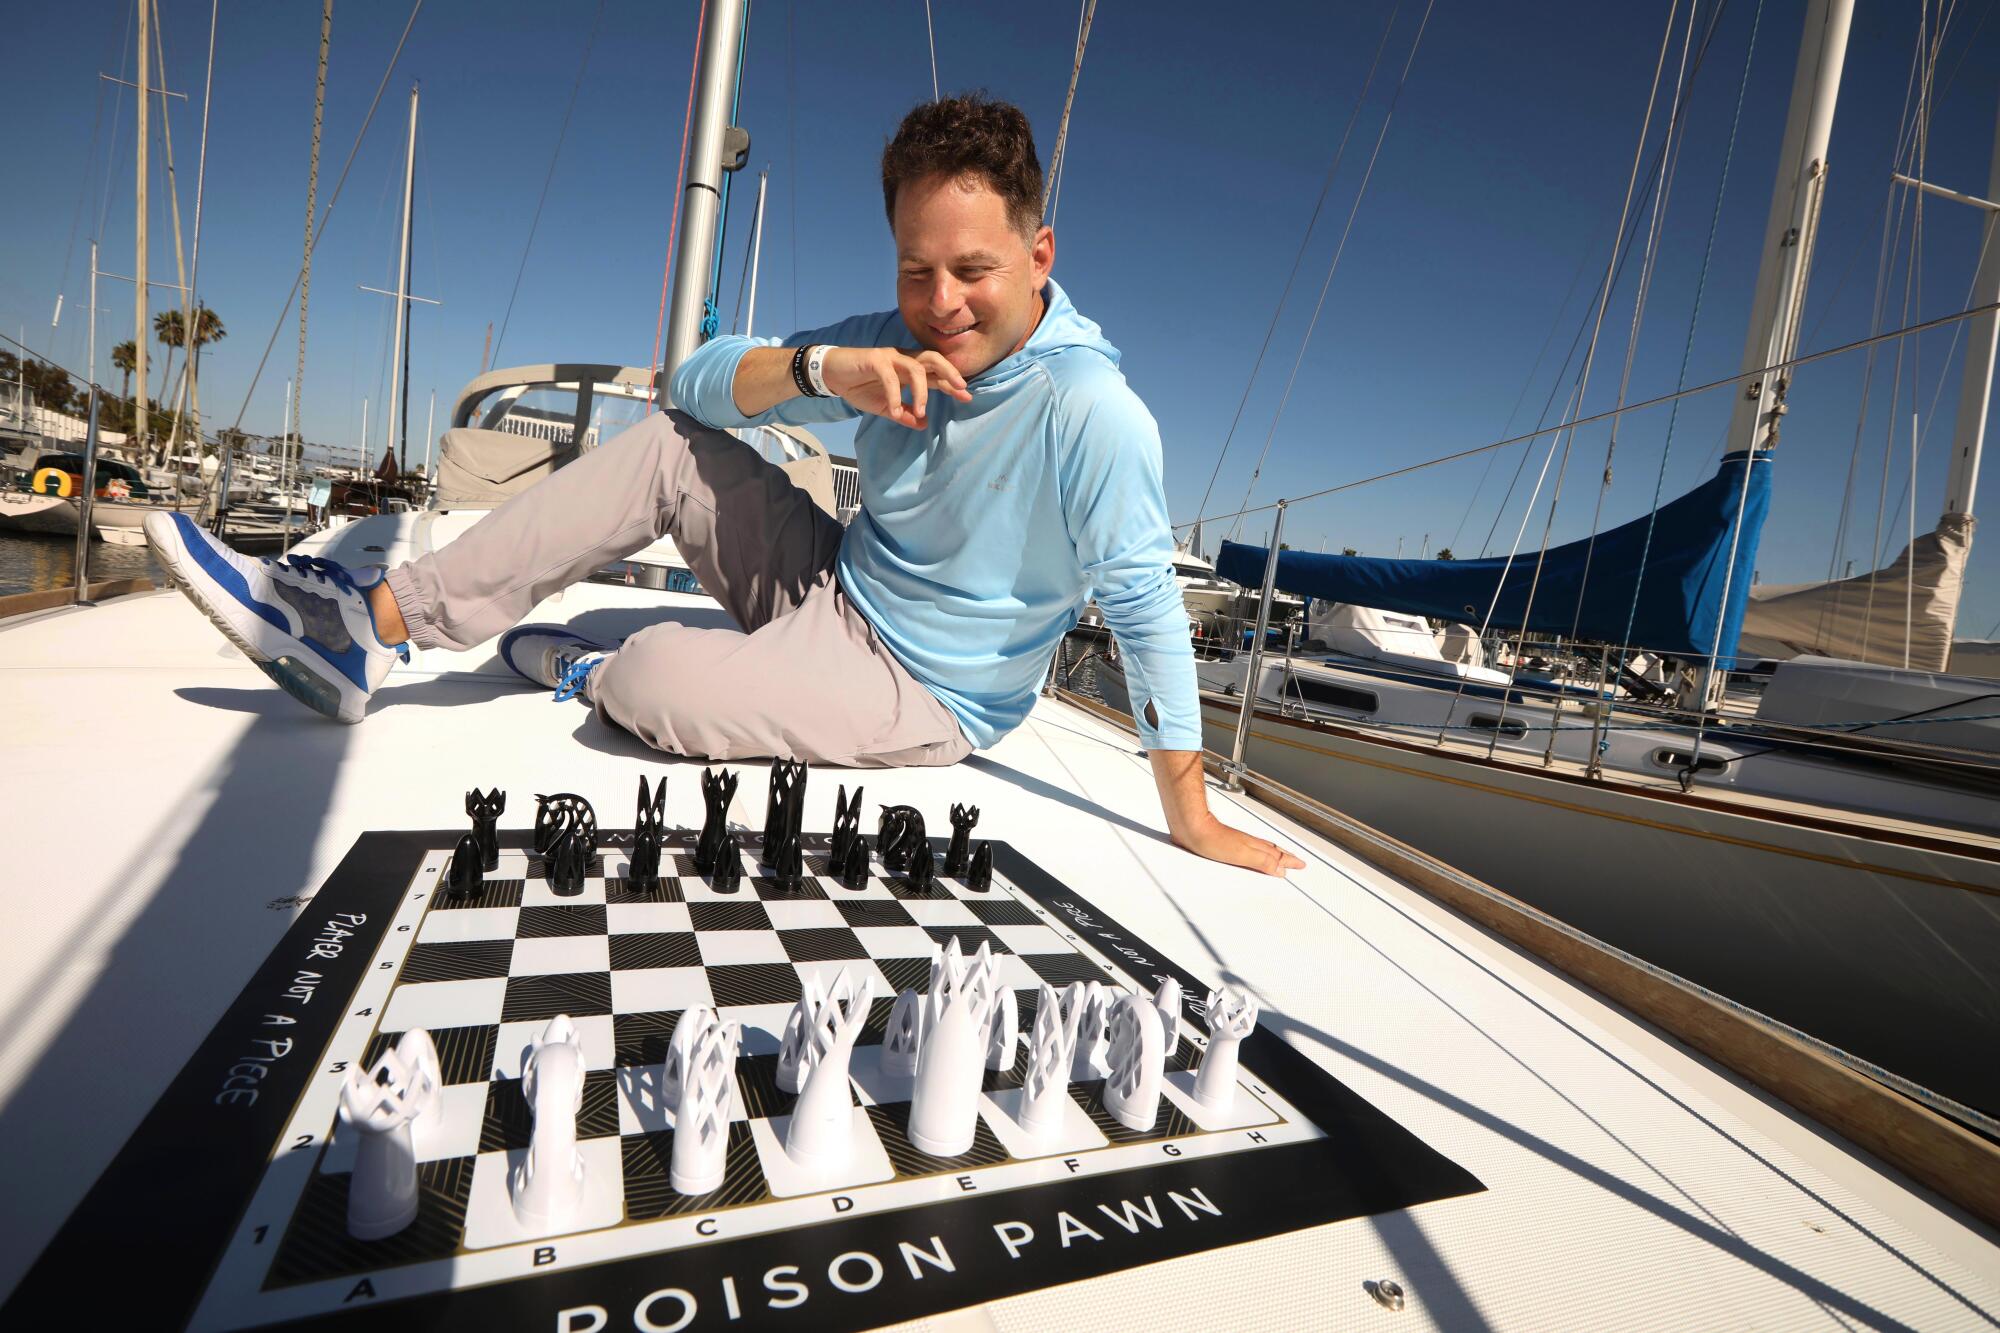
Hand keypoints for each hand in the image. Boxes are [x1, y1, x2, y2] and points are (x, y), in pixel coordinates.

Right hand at [822, 347, 970, 427]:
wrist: (832, 375)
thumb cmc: (859, 387)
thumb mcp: (884, 407)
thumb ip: (903, 414)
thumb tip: (923, 425)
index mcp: (909, 370)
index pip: (936, 374)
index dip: (952, 384)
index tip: (967, 397)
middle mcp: (903, 359)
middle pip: (933, 359)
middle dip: (950, 373)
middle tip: (961, 389)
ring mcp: (890, 357)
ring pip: (916, 367)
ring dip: (922, 391)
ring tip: (922, 411)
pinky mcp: (874, 359)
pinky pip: (890, 377)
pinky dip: (895, 395)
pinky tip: (895, 412)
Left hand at [1170, 814, 1305, 876]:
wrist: (1192, 828)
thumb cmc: (1213, 840)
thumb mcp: (1243, 855)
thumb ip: (1263, 862)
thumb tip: (1281, 870)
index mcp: (1255, 847)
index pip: (1278, 856)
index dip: (1290, 861)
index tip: (1301, 865)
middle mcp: (1249, 844)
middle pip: (1272, 850)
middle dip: (1285, 856)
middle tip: (1295, 861)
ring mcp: (1239, 843)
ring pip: (1262, 849)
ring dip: (1273, 854)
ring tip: (1279, 858)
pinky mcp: (1227, 845)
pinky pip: (1249, 850)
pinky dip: (1257, 854)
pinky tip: (1252, 857)